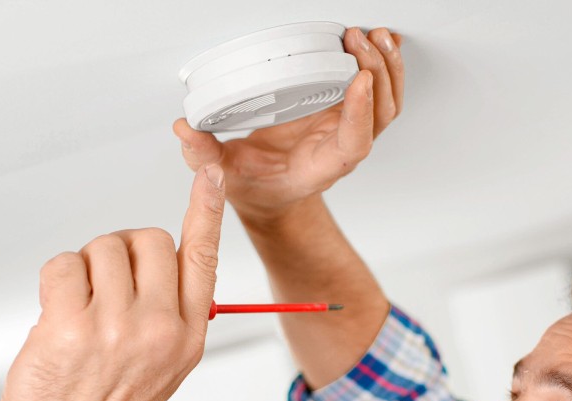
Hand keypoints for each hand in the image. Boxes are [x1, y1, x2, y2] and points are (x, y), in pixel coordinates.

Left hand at [0, 164, 225, 400]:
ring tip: (79, 314)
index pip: (202, 257)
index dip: (205, 210)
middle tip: (103, 292)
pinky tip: (57, 316)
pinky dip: (54, 283)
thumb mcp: (166, 364)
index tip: (210, 174)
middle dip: (119, 252)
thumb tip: (160, 259)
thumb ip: (172, 312)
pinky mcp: (71, 325)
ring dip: (83, 271)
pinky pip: (63, 265)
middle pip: (145, 238)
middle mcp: (159, 327)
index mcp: (186, 333)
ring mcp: (116, 326)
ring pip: (101, 248)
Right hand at [172, 26, 403, 220]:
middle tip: (357, 40)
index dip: (360, 113)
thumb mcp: (225, 176)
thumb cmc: (257, 187)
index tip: (358, 80)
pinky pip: (376, 92)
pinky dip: (384, 65)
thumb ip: (204, 155)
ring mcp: (347, 130)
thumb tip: (185, 129)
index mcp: (319, 167)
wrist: (272, 195)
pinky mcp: (346, 113)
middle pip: (379, 115)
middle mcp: (340, 149)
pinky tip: (380, 42)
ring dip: (386, 67)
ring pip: (385, 102)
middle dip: (376, 74)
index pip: (353, 143)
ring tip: (372, 36)